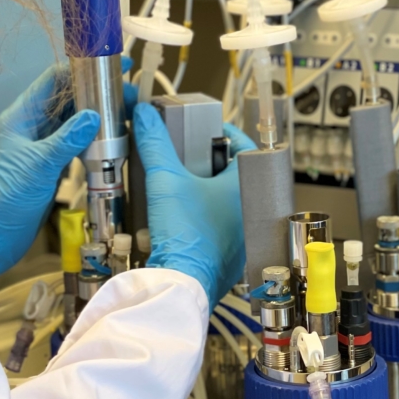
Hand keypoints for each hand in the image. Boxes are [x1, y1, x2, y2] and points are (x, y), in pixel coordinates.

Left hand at [0, 61, 135, 289]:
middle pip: (68, 98)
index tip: (111, 64)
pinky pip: (76, 141)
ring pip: (74, 120)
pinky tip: (114, 138)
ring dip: (98, 115)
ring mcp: (43, 145)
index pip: (53, 80)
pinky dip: (94, 137)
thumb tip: (94, 116)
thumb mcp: (39, 166)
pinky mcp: (52, 163)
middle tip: (128, 94)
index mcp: (21, 117)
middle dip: (97, 93)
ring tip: (126, 113)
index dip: (82, 68)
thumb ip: (67, 139)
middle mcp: (32, 125)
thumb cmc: (6, 200)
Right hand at [133, 103, 254, 308]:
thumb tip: (144, 116)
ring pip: (228, 201)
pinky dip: (206, 218)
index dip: (223, 132)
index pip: (245, 145)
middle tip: (189, 155)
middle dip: (211, 163)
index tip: (205, 128)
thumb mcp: (165, 180)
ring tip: (183, 184)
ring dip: (208, 191)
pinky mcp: (233, 254)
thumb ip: (154, 143)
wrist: (181, 282)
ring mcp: (245, 234)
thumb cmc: (186, 235)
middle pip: (235, 173)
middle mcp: (254, 210)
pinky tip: (184, 216)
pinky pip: (223, 226)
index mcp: (249, 186)